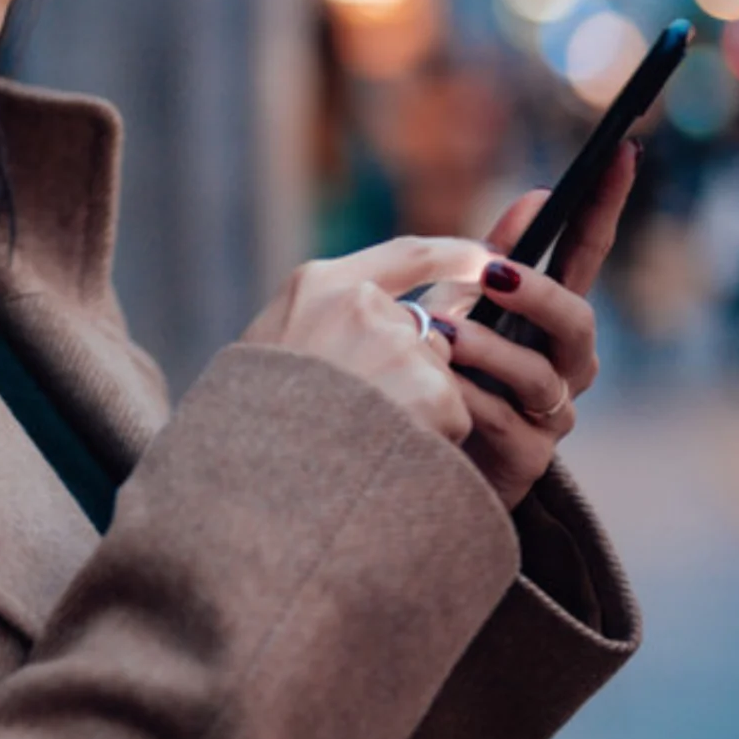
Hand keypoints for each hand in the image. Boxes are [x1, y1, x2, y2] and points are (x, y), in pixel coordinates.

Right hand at [242, 234, 495, 445]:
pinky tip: (386, 453)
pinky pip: (453, 413)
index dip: (455, 256)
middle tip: (366, 414)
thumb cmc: (253, 422)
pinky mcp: (430, 390)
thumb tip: (391, 321)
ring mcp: (397, 344)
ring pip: (437, 374)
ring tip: (365, 437)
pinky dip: (431, 438)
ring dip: (417, 406)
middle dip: (410, 370)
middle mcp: (360, 302)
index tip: (485, 259)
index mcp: (317, 284)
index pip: (406, 254)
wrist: (253, 483)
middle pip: (421, 330)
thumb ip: (324, 320)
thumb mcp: (269, 347)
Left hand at [423, 141, 638, 507]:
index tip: (620, 155)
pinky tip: (434, 386)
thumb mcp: (466, 304)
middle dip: (538, 293)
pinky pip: (503, 420)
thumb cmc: (447, 367)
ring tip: (442, 333)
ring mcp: (552, 412)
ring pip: (540, 375)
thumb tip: (536, 196)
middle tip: (495, 273)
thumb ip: (496, 256)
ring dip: (488, 348)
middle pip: (577, 320)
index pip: (586, 253)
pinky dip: (464, 398)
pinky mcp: (528, 456)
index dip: (604, 206)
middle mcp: (566, 362)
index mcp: (552, 316)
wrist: (419, 452)